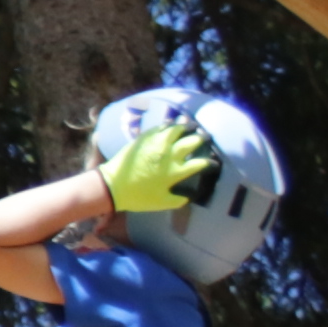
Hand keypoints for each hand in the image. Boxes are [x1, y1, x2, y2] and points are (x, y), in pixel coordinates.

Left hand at [103, 117, 222, 220]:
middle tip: (206, 136)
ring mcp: (156, 144)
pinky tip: (172, 123)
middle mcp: (169, 155)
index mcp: (175, 171)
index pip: (199, 163)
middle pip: (191, 141)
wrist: (114, 186)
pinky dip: (169, 125)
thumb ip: (178, 200)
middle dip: (201, 138)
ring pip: (176, 129)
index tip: (213, 161)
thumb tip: (190, 196)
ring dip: (187, 126)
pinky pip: (160, 128)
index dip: (210, 162)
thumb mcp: (162, 203)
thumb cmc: (138, 197)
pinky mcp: (144, 139)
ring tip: (192, 124)